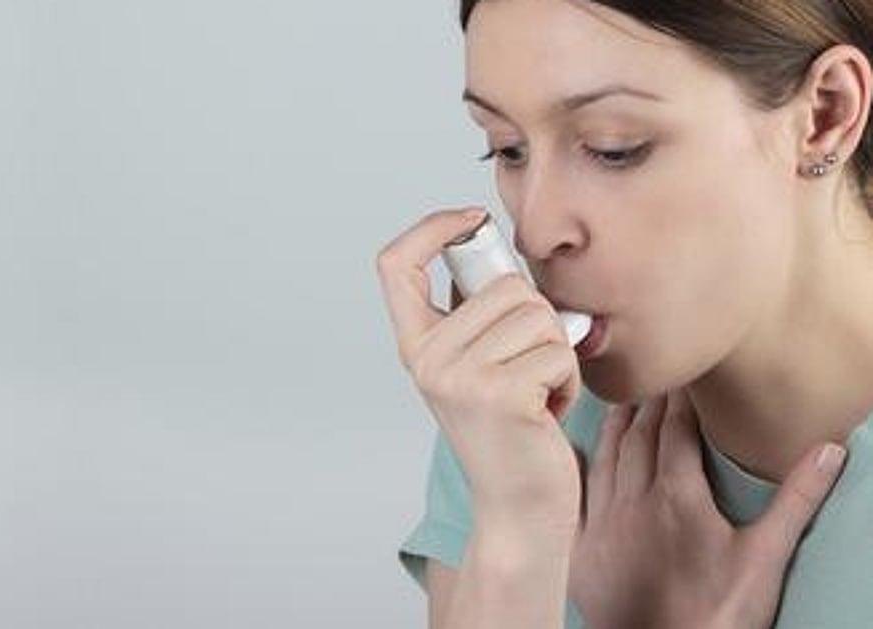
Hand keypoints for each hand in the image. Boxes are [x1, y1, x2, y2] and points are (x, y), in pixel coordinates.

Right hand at [376, 207, 583, 531]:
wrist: (520, 506)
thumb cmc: (512, 431)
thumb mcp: (478, 365)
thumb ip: (478, 313)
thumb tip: (499, 249)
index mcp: (416, 345)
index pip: (395, 264)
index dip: (432, 227)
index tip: (471, 220)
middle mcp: (427, 359)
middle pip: (504, 285)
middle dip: (538, 319)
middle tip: (529, 367)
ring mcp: (459, 376)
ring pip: (538, 315)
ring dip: (557, 352)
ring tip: (538, 392)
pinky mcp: (500, 394)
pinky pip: (557, 350)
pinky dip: (568, 380)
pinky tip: (548, 411)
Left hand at [570, 389, 846, 628]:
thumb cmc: (715, 614)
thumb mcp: (765, 556)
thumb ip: (795, 500)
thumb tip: (827, 451)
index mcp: (676, 496)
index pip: (675, 431)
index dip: (680, 401)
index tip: (683, 377)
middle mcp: (632, 501)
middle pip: (638, 438)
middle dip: (648, 405)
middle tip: (653, 377)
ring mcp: (601, 524)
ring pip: (606, 459)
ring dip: (615, 427)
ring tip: (622, 403)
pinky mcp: (580, 548)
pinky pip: (576, 495)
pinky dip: (581, 467)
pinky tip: (578, 453)